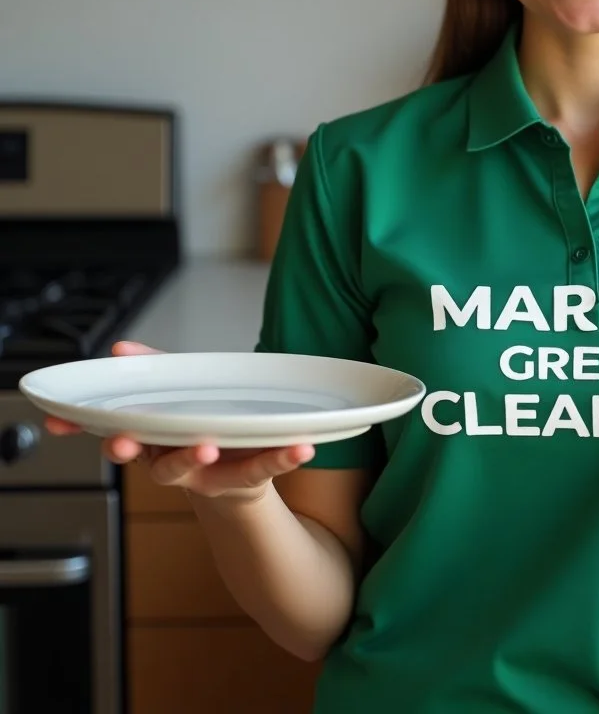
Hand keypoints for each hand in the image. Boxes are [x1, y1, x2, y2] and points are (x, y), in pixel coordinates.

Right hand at [45, 340, 313, 503]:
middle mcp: (176, 463)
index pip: (116, 436)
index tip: (62, 424)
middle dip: (136, 450)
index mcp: (157, 442)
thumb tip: (120, 348)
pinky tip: (302, 447)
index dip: (88, 429)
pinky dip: (283, 459)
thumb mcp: (179, 398)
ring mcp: (210, 473)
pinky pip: (264, 469)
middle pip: (148, 459)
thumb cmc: (202, 430)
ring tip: (208, 441)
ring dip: (195, 456)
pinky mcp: (248, 477)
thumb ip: (154, 371)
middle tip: (129, 440)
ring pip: (196, 470)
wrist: (238, 485)